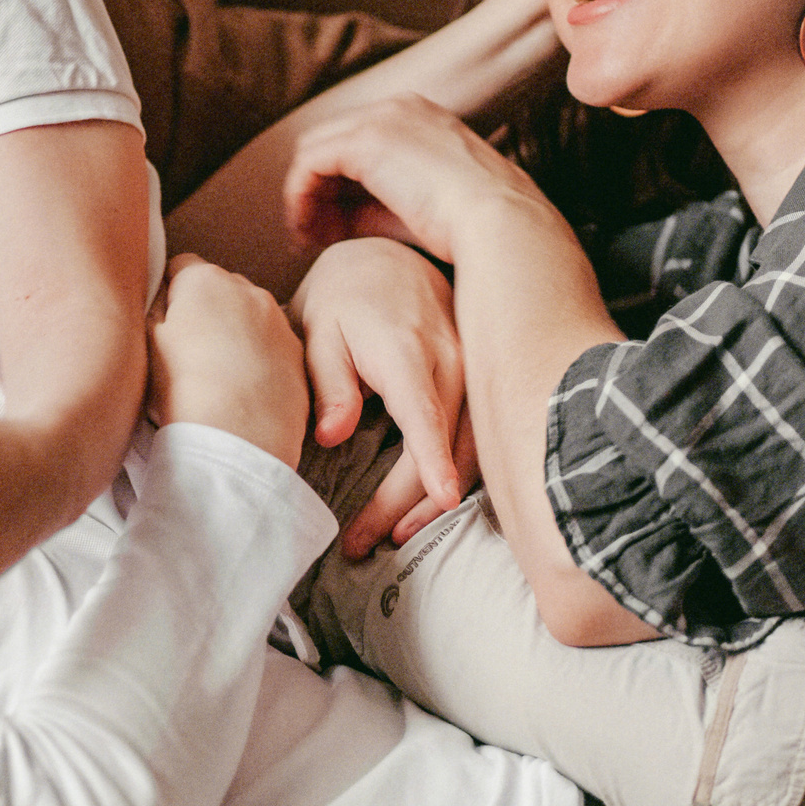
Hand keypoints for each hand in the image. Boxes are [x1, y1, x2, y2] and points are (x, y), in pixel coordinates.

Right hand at [145, 254, 307, 468]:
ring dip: (236, 335)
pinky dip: (260, 361)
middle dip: (206, 311)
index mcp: (204, 280)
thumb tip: (161, 298)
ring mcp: (278, 321)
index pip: (180, 266)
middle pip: (220, 289)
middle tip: (188, 352)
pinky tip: (245, 392)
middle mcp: (248, 290)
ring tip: (218, 377)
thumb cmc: (182, 389)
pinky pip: (273, 347)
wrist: (239, 438)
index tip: (163, 321)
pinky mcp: (298, 355)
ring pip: (250, 318)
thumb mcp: (145, 342)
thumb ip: (153, 309)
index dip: (168, 292)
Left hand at [281, 95, 543, 263]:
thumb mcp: (417, 208)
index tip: (329, 225)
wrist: (500, 223)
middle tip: (310, 232)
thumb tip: (336, 219)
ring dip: (304, 194)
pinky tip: (307, 230)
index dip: (335, 183)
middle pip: (329, 140)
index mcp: (418, 116)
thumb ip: (374, 205)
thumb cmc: (472, 227)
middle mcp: (397, 108)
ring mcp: (381, 119)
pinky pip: (310, 165)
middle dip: (314, 187)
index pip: (356, 140)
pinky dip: (300, 196)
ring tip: (306, 236)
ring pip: (314, 151)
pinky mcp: (365, 142)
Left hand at [291, 238, 474, 522]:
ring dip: (434, 501)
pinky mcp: (484, 383)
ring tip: (391, 536)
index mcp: (410, 351)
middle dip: (408, 506)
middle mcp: (455, 362)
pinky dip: (454, 475)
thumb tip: (333, 435)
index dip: (434, 462)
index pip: (427, 415)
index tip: (439, 503)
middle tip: (362, 544)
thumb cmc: (343, 300)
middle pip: (445, 449)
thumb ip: (329, 382)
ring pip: (470, 451)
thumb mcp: (320, 331)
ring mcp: (477, 373)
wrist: (386, 261)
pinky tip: (427, 505)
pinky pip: (478, 438)